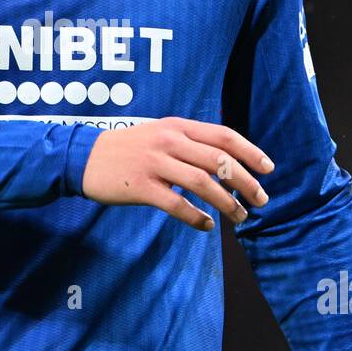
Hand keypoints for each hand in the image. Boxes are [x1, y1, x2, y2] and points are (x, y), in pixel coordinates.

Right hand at [80, 116, 273, 230]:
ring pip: (203, 183)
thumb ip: (189, 141)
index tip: (268, 168)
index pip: (223, 136)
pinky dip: (196, 217)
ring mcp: (155, 163)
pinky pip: (177, 205)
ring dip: (227, 203)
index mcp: (177, 126)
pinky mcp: (142, 187)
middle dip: (246, 182)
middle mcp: (169, 141)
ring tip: (239, 216)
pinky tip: (206, 225)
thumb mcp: (159, 133)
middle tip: (260, 200)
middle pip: (219, 161)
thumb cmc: (127, 148)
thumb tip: (226, 161)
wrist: (83, 157)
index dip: (250, 152)